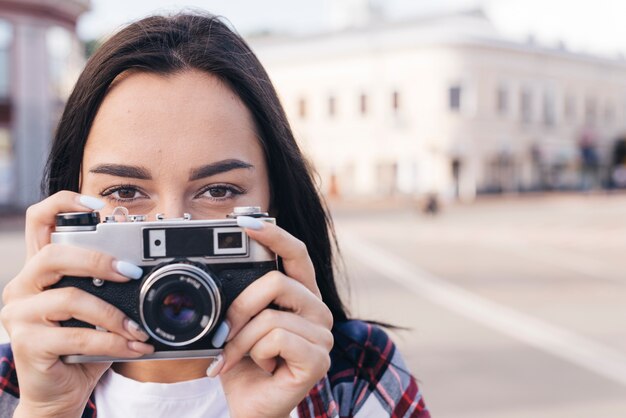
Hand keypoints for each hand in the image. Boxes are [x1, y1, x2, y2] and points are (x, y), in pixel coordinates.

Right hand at [1, 191, 153, 417]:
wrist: (60, 392)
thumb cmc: (82, 346)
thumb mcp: (98, 308)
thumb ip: (109, 285)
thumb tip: (145, 266)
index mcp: (40, 270)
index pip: (39, 220)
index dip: (65, 203)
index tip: (99, 204)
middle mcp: (23, 286)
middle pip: (53, 255)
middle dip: (99, 259)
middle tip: (131, 272)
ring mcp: (19, 315)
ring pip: (70, 298)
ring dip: (114, 314)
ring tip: (139, 328)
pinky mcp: (27, 344)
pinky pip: (76, 336)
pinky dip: (112, 342)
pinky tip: (133, 347)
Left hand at [215, 218, 333, 417]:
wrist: (249, 407)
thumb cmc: (244, 364)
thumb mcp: (237, 323)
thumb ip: (239, 297)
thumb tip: (215, 272)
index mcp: (300, 295)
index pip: (296, 253)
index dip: (274, 234)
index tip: (244, 222)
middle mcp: (317, 310)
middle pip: (277, 282)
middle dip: (239, 307)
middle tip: (222, 331)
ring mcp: (321, 335)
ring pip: (271, 315)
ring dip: (240, 340)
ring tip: (235, 357)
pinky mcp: (318, 359)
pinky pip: (276, 338)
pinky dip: (254, 354)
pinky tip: (259, 368)